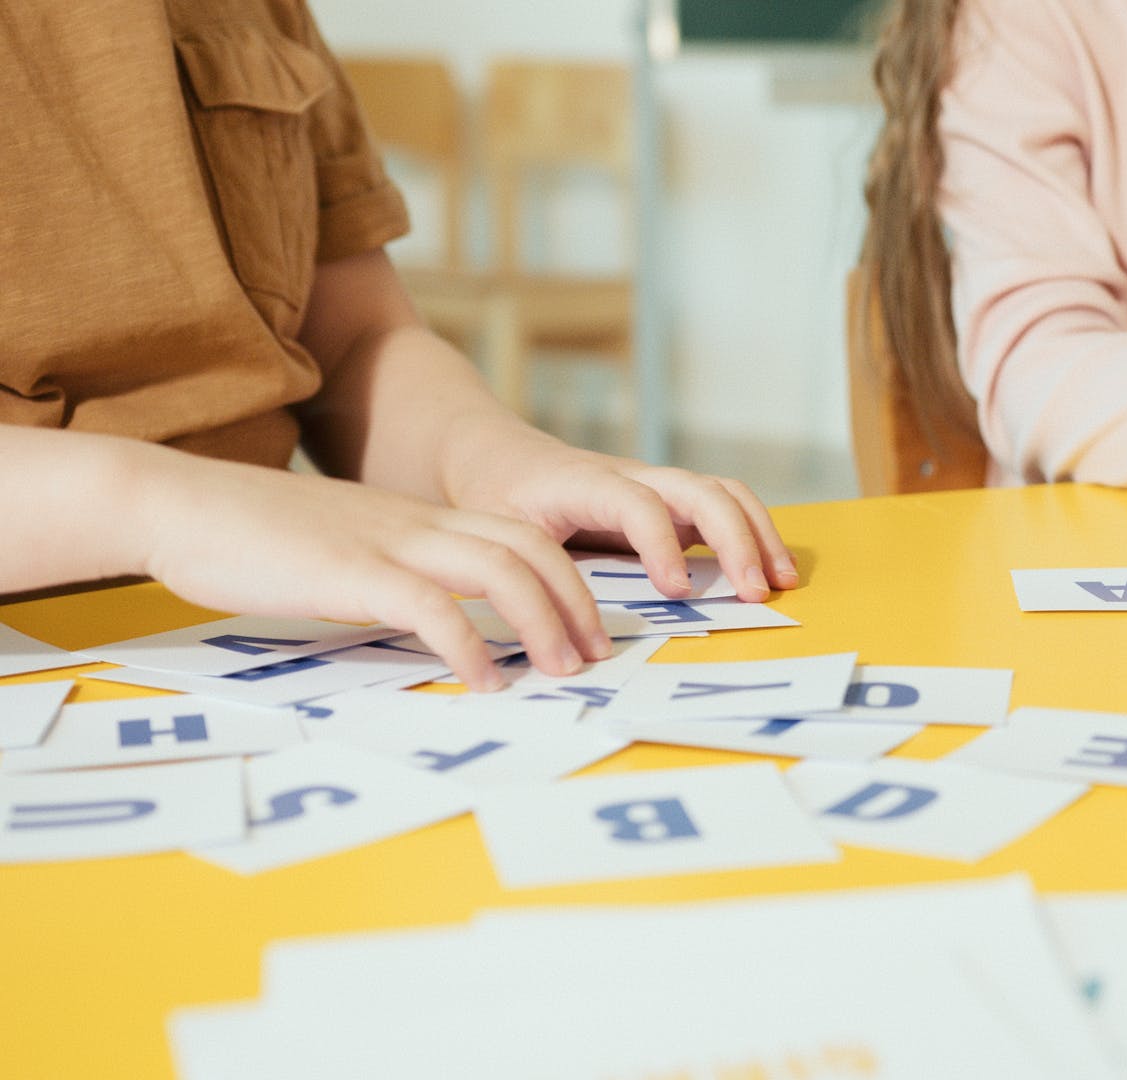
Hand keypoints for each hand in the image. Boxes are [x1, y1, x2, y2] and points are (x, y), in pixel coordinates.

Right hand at [137, 454, 608, 690]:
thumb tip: (426, 621)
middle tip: (596, 654)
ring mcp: (388, 542)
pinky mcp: (352, 571)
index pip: (519, 535)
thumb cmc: (252, 537)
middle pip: (530, 548)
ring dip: (542, 622)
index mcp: (418, 518)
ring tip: (559, 671)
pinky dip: (471, 645)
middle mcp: (417, 522)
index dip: (565, 578)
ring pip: (500, 568)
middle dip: (575, 601)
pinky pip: (433, 605)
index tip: (586, 627)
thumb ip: (389, 575)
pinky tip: (485, 681)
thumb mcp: (343, 551)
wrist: (178, 503)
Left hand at [438, 428, 797, 601]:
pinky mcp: (669, 502)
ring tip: (781, 582)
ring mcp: (657, 487)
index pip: (641, 504)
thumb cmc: (495, 497)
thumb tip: (564, 640)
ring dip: (758, 534)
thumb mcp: (495, 532)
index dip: (664, 546)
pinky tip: (768, 571)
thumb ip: (528, 577)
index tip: (677, 592)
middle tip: (755, 593)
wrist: (497, 456)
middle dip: (737, 540)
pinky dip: (753, 534)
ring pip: (724, 493)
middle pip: (702, 490)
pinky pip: (723, 506)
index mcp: (588, 483)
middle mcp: (634, 477)